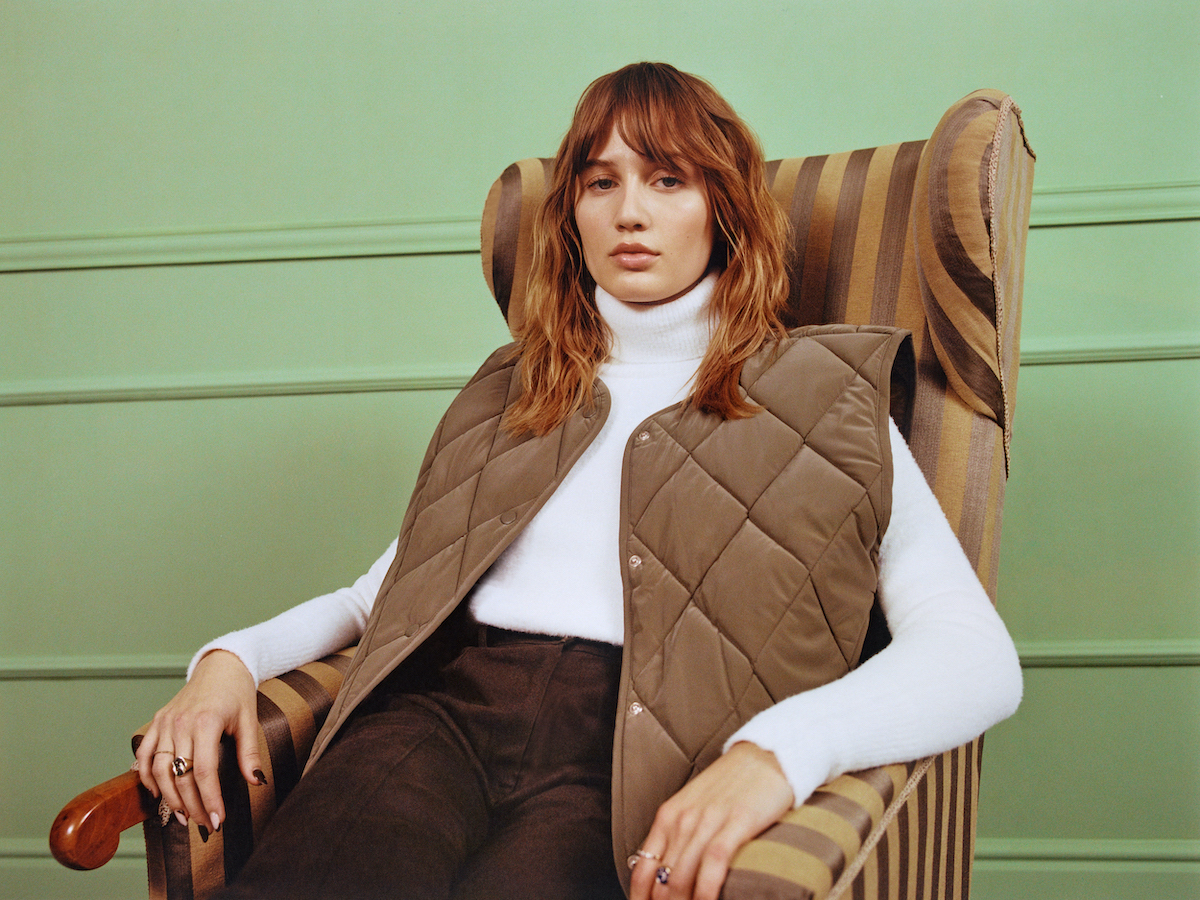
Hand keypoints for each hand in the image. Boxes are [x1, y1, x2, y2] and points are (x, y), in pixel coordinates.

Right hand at [134, 650, 262, 832]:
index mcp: (206, 722)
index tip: (218, 820)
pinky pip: (145, 755)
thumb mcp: (249, 720)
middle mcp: (180, 723)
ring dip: (168, 797)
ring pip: (159, 770)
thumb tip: (257, 782)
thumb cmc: (237, 693)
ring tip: (183, 816)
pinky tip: (158, 793)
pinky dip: (147, 777)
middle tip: (205, 824)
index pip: (204, 771)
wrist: (220, 665)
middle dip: (192, 805)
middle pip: (180, 775)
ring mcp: (165, 722)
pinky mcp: (157, 722)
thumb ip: (249, 753)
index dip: (210, 799)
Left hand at [629, 742, 793, 899]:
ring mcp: (708, 820)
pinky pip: (713, 863)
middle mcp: (682, 820)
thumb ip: (680, 837)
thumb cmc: (730, 786)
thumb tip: (668, 876)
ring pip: (682, 877)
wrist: (764, 755)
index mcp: (668, 817)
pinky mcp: (736, 821)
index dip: (640, 898)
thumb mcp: (694, 808)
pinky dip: (707, 891)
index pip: (642, 870)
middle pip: (661, 880)